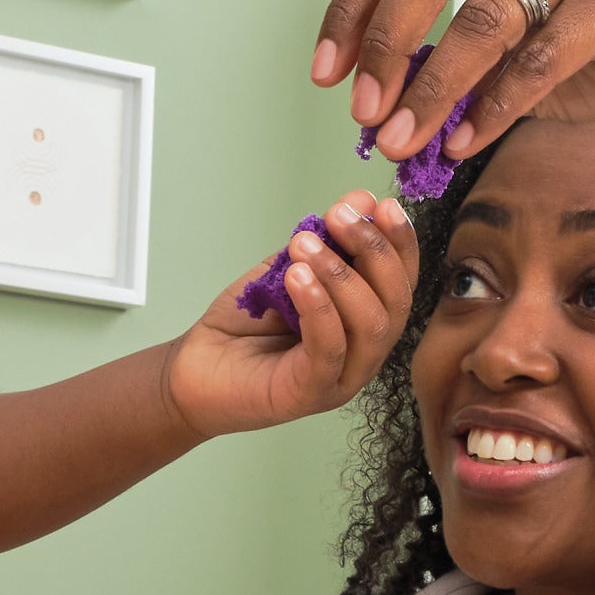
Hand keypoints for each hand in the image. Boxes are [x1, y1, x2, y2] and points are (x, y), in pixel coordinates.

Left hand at [162, 190, 419, 438]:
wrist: (192, 371)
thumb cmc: (244, 324)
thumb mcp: (287, 269)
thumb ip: (324, 241)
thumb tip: (362, 199)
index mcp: (365, 322)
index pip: (402, 281)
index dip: (401, 242)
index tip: (384, 204)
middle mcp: (364, 353)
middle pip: (395, 302)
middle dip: (373, 250)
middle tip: (336, 216)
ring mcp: (341, 378)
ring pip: (369, 325)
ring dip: (341, 275)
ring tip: (304, 244)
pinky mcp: (309, 395)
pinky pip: (329, 350)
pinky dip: (319, 307)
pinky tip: (297, 277)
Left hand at [311, 0, 594, 165]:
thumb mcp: (524, 51)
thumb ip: (462, 70)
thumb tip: (391, 117)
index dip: (351, 11)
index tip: (324, 73)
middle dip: (382, 48)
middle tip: (362, 112)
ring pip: (482, 16)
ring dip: (433, 89)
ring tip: (406, 142)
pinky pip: (542, 54)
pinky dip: (497, 105)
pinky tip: (469, 143)